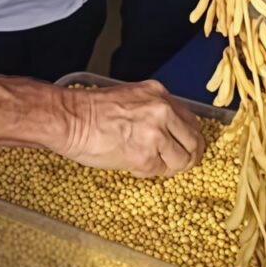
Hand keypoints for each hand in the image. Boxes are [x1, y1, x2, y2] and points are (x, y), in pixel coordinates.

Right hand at [59, 80, 204, 177]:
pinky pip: (160, 171)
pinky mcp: (146, 155)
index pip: (190, 119)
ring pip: (182, 159)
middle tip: (179, 163)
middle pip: (194, 140)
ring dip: (169, 166)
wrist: (71, 119)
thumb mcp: (131, 97)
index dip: (188, 137)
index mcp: (159, 94)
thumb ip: (153, 110)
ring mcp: (156, 133)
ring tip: (151, 164)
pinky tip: (133, 165)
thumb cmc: (92, 110)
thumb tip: (169, 132)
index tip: (183, 146)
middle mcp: (163, 110)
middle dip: (189, 155)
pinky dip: (149, 172)